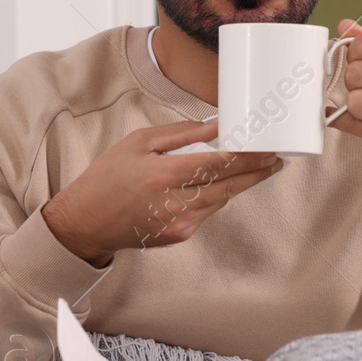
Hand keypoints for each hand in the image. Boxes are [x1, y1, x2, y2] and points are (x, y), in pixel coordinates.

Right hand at [42, 119, 282, 266]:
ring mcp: (179, 223)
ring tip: (257, 167)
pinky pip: (206, 212)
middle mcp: (175, 202)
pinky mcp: (179, 235)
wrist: (85, 222)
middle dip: (256, 172)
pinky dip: (215, 196)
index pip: (218, 164)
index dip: (248, 157)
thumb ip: (181, 134)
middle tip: (276, 160)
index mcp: (163, 174)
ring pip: (221, 199)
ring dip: (240, 183)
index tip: (267, 148)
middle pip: (228, 185)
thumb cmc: (108, 177)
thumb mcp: (138, 143)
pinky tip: (219, 184)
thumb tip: (217, 125)